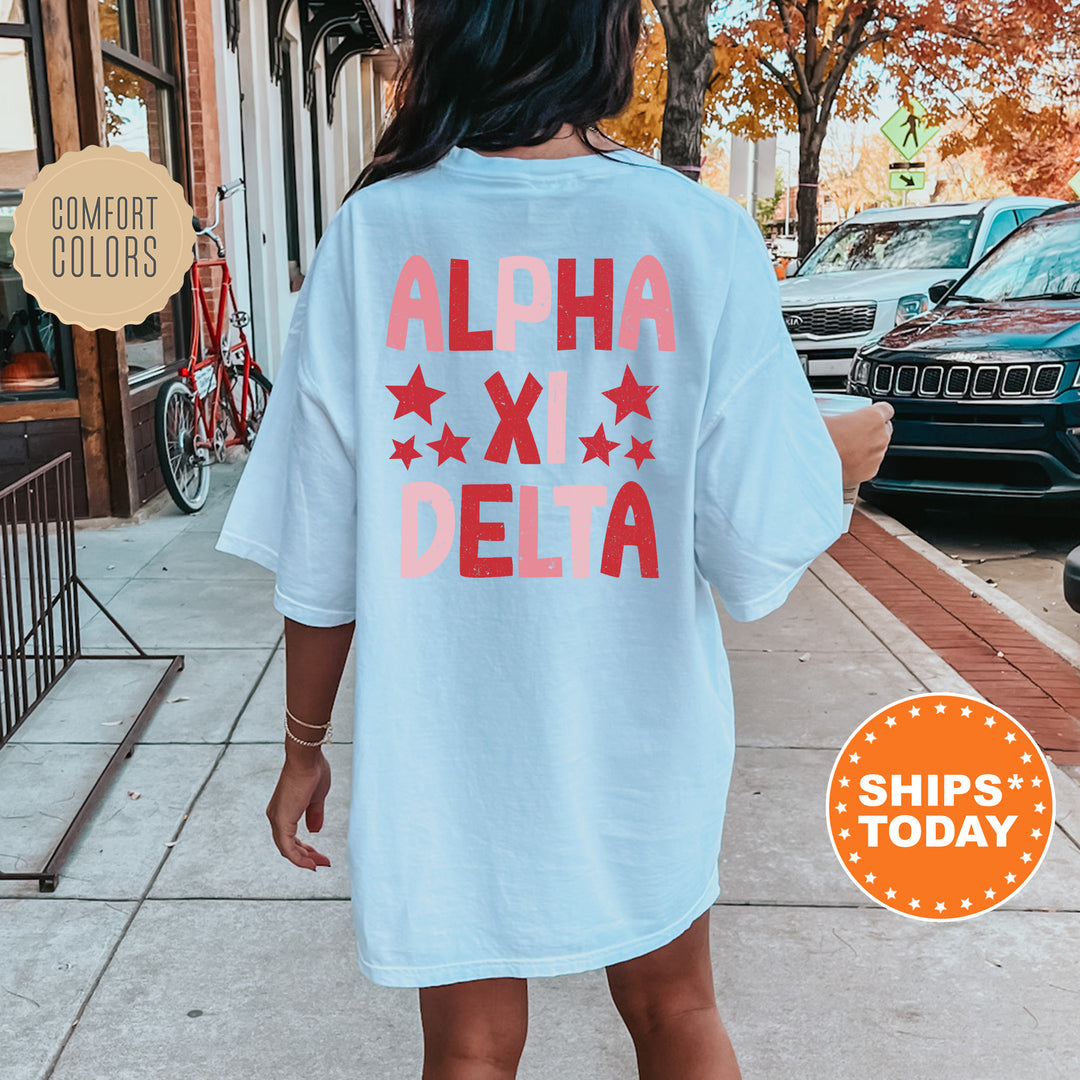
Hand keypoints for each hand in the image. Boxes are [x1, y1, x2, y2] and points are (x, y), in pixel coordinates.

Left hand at [265, 752, 331, 870]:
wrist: (307, 758)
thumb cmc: (312, 771)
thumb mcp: (316, 798)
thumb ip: (314, 815)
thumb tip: (314, 830)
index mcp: (283, 810)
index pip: (291, 838)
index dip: (304, 849)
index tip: (318, 856)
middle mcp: (276, 816)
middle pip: (288, 846)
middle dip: (306, 857)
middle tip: (321, 863)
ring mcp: (277, 819)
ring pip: (287, 850)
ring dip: (304, 860)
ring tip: (320, 864)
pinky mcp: (282, 821)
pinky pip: (287, 848)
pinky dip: (298, 858)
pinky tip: (310, 864)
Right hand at [824, 402, 894, 486]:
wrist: (812, 464)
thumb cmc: (817, 439)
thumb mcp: (820, 413)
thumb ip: (827, 405)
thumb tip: (822, 402)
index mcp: (873, 417)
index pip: (886, 409)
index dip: (875, 411)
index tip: (866, 413)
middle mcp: (880, 437)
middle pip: (884, 429)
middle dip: (871, 430)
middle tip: (852, 431)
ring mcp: (877, 456)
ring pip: (877, 448)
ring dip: (866, 446)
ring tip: (846, 447)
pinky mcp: (870, 472)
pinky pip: (870, 464)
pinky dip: (861, 462)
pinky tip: (846, 460)